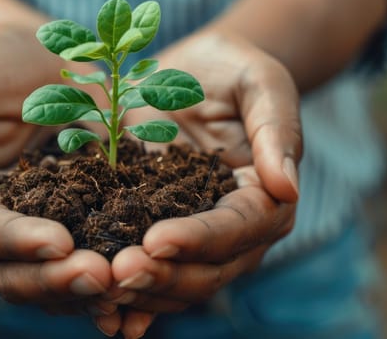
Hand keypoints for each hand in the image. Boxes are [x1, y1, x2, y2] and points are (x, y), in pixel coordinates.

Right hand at [0, 23, 114, 316]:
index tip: (58, 243)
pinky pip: (88, 262)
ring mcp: (36, 234)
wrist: (38, 63)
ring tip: (128, 286)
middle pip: (15, 271)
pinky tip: (142, 286)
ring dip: (87, 292)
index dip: (17, 241)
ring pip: (51, 280)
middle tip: (103, 278)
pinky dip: (111, 282)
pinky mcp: (76, 228)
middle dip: (57, 280)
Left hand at [115, 31, 301, 337]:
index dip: (200, 239)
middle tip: (118, 272)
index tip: (157, 241)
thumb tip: (287, 187)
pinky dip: (130, 301)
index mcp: (265, 197)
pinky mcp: (160, 233)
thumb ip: (275, 130)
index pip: (238, 228)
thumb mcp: (259, 84)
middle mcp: (234, 230)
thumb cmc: (232, 72)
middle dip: (164, 276)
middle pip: (208, 270)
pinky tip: (101, 315)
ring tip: (100, 288)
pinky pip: (150, 273)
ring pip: (177, 282)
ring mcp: (195, 237)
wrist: (194, 74)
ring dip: (141, 293)